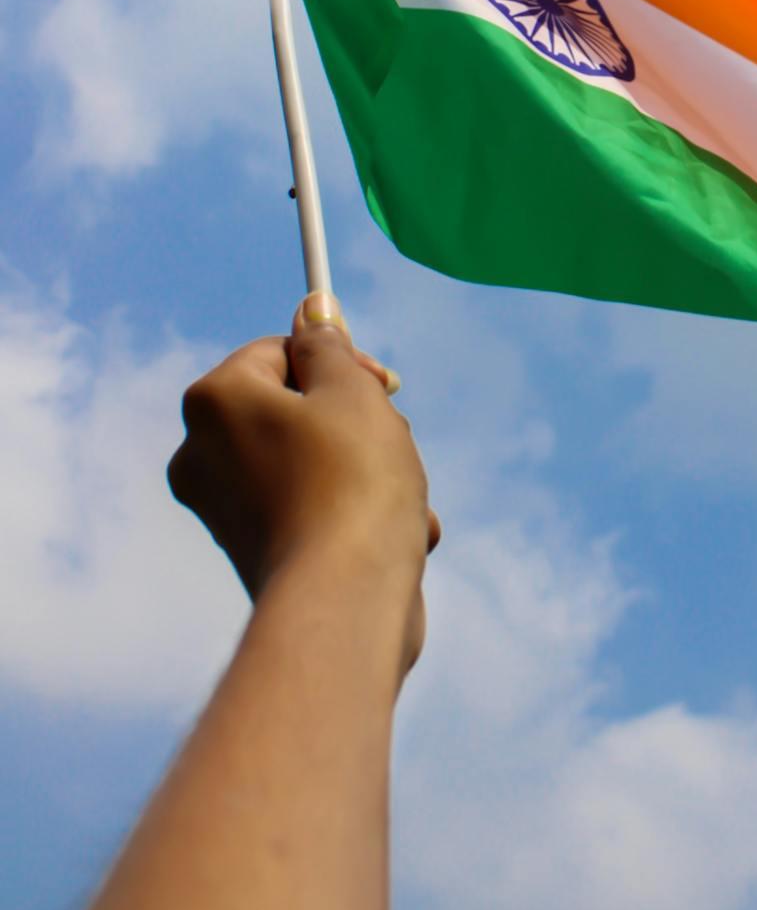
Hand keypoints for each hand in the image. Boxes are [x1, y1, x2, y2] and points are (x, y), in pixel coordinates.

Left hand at [168, 295, 440, 678]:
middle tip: (394, 440)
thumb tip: (313, 308)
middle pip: (296, 407)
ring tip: (401, 498)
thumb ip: (329, 346)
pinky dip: (358, 516)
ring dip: (371, 472)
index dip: (342, 363)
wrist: (345, 601)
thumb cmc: (351, 480)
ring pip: (315, 461)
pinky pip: (315, 511)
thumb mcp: (351, 391)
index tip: (385, 386)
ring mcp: (224, 509)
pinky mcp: (254, 554)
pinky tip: (398, 534)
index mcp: (215, 400)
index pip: (282, 351)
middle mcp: (202, 453)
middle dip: (358, 422)